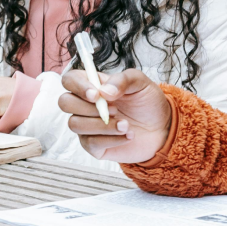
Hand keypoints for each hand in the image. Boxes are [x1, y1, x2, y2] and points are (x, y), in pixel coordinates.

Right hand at [58, 68, 172, 163]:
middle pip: (64, 102)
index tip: (95, 94)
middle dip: (87, 108)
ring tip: (126, 125)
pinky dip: (112, 139)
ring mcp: (87, 126)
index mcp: (92, 85)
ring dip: (102, 125)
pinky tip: (128, 135)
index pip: (70, 80)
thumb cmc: (147, 102)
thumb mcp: (140, 83)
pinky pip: (90, 143)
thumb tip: (103, 91)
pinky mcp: (93, 145)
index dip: (77, 86)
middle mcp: (84, 105)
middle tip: (115, 110)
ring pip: (75, 124)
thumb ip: (122, 80)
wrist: (162, 128)